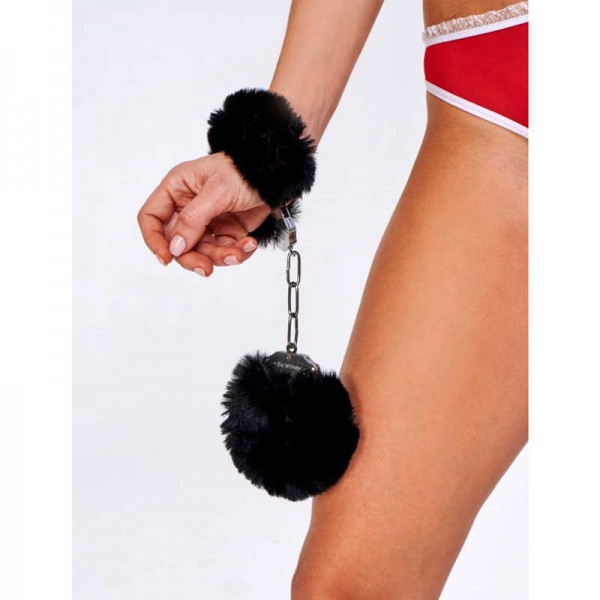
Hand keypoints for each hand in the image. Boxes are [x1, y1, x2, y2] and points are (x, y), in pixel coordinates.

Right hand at [138, 151, 270, 275]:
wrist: (277, 175)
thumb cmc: (244, 170)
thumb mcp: (217, 191)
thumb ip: (194, 219)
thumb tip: (176, 247)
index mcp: (177, 189)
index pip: (151, 218)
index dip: (154, 240)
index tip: (166, 258)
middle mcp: (188, 207)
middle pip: (177, 243)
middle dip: (193, 257)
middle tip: (207, 268)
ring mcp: (207, 222)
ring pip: (202, 252)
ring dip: (221, 256)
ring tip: (239, 252)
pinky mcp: (226, 232)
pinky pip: (224, 251)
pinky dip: (237, 252)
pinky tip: (249, 244)